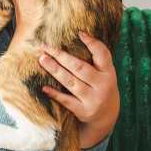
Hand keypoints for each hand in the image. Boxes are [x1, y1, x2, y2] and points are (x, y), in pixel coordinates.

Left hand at [38, 32, 119, 148]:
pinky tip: (44, 88)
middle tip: (46, 46)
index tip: (79, 33)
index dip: (92, 43)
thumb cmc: (101, 88)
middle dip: (61, 56)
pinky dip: (55, 94)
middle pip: (80, 67)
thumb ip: (95, 59)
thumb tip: (78, 36)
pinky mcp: (83, 111)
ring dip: (55, 70)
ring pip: (71, 82)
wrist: (106, 117)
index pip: (103, 55)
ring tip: (42, 59)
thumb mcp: (105, 74)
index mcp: (109, 73)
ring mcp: (93, 99)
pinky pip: (66, 101)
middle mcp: (103, 85)